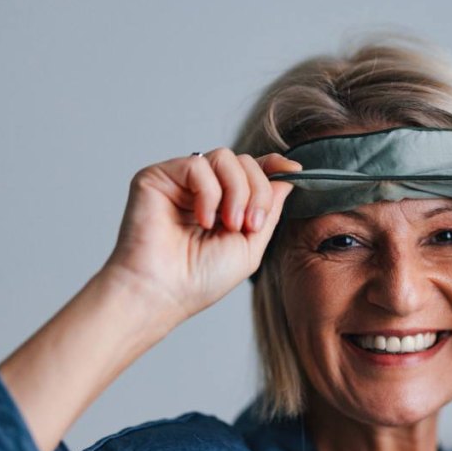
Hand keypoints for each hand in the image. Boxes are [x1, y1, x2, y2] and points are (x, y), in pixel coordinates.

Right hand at [102, 149, 300, 323]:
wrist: (163, 293)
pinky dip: (209, 193)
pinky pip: (198, 165)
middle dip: (257, 192)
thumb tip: (287, 177)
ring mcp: (179, 181)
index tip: (294, 169)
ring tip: (228, 225)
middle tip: (248, 226)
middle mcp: (201, 189)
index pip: (251, 171)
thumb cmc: (199, 279)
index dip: (274, 165)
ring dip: (237, 192)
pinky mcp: (157, 177)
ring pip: (225, 157)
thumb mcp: (250, 246)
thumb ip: (269, 211)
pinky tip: (202, 220)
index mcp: (222, 204)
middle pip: (245, 162)